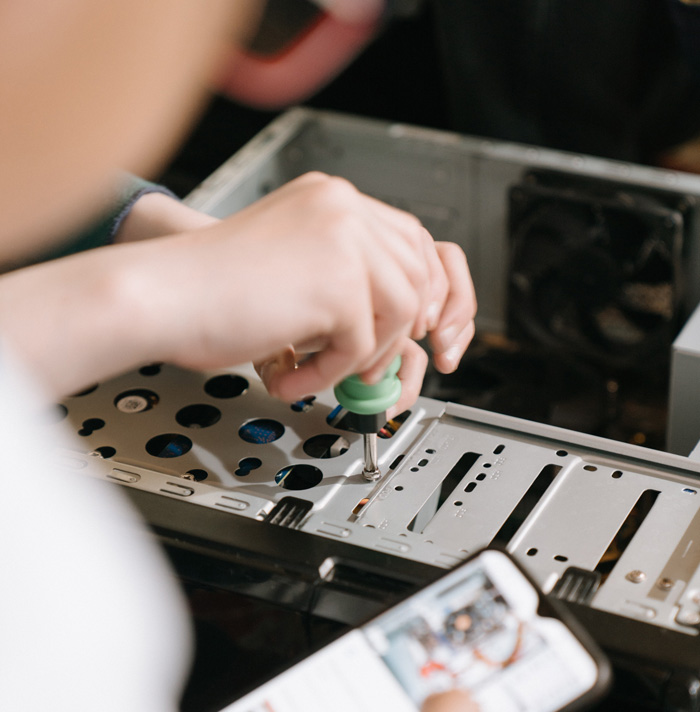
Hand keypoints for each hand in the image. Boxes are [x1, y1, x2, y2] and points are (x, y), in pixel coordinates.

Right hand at [151, 172, 475, 399]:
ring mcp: (342, 239)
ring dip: (363, 355)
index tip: (415, 330)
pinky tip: (291, 374)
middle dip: (402, 330)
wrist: (160, 295)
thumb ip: (341, 276)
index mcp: (331, 201)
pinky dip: (328, 372)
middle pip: (420, 274)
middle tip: (369, 366)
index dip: (421, 291)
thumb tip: (394, 319)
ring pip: (400, 311)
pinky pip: (362, 345)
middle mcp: (341, 208)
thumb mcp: (290, 266)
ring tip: (317, 369)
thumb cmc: (207, 290)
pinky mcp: (336, 281)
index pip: (410, 240)